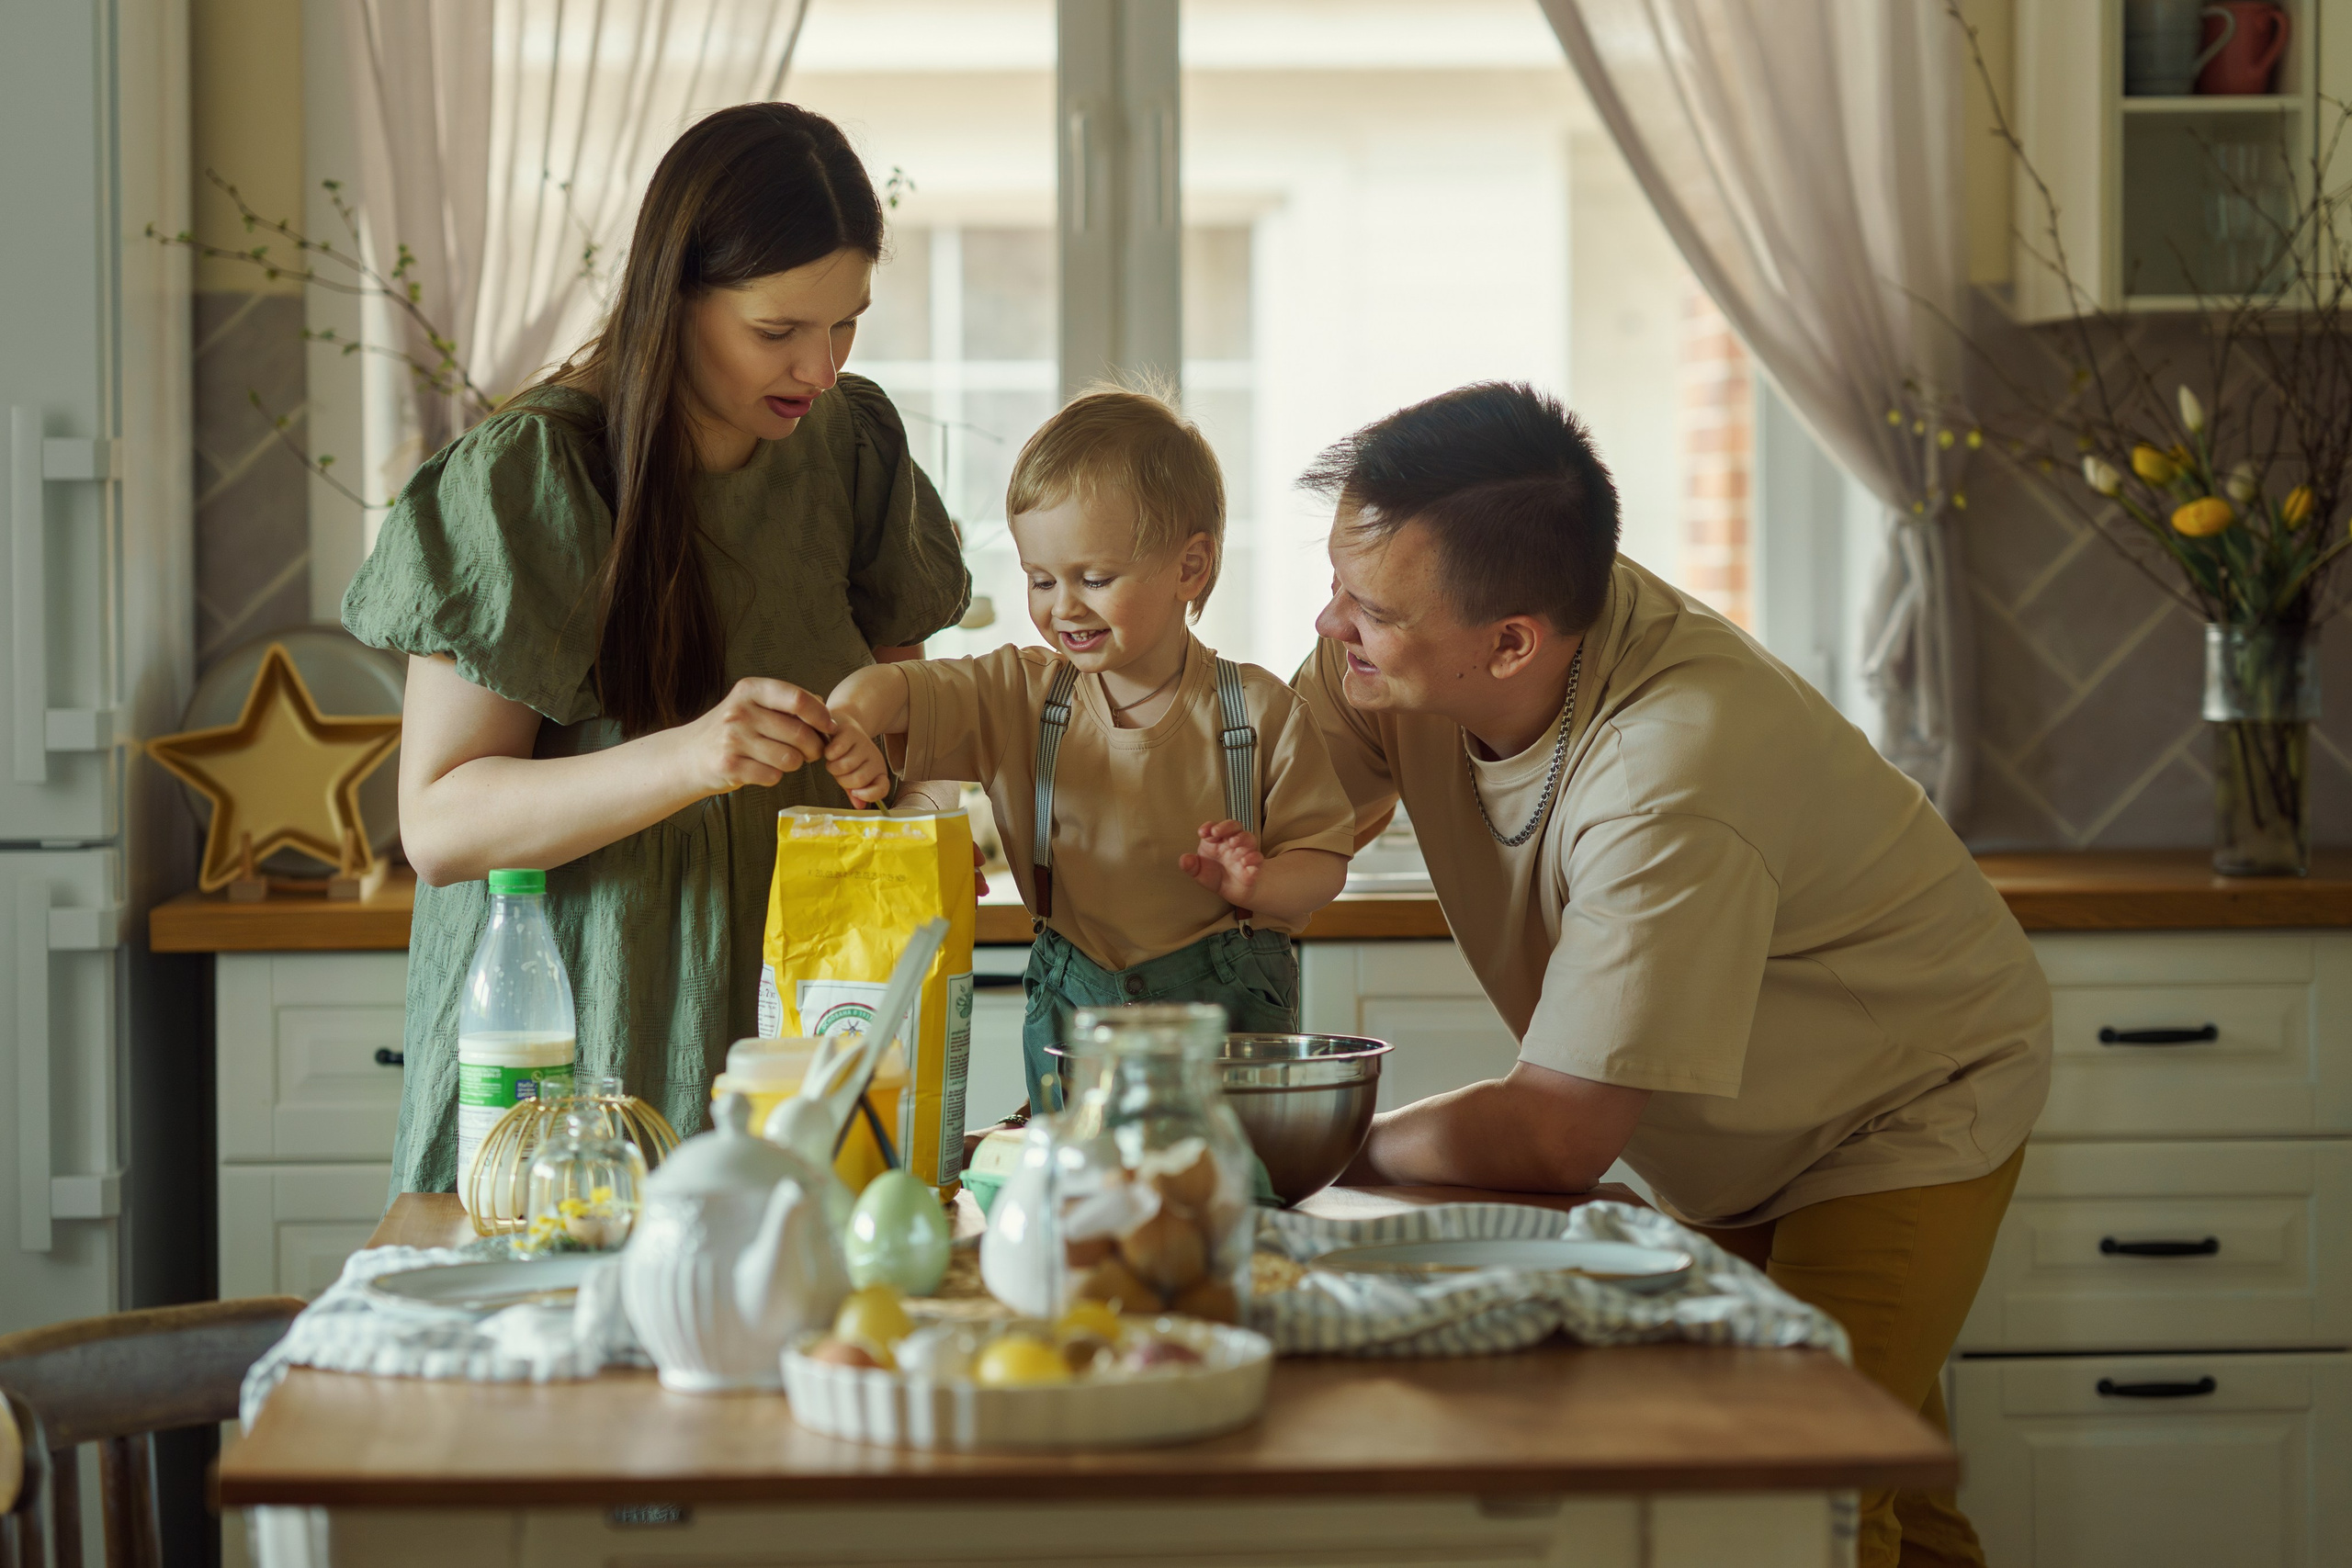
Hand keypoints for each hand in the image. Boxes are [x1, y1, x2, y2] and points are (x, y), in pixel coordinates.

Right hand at [667, 677, 833, 796]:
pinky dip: (775, 777)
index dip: (821, 716)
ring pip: (790, 758)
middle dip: (814, 747)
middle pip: (800, 733)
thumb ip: (786, 703)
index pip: (798, 699)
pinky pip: (773, 776)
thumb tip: (825, 710)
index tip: (830, 727)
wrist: (687, 756)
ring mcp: (733, 739)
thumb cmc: (730, 730)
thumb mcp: (752, 704)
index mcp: (750, 690)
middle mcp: (740, 711)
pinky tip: (762, 769)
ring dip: (794, 764)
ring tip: (783, 759)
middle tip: (811, 752)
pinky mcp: (730, 766)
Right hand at [823, 716, 892, 806]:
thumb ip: (855, 792)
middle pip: (858, 780)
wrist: (841, 726)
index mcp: (878, 770)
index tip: (855, 793)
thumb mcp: (850, 776)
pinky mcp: (850, 732)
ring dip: (832, 766)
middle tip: (838, 772)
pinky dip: (828, 753)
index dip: (868, 795)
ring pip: (845, 766)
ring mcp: (863, 743)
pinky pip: (836, 751)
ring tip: (833, 760)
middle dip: (843, 780)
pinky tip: (829, 748)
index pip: (882, 789)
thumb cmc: (845, 754)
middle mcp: (874, 757)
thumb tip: (860, 806)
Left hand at [1179, 819, 1263, 906]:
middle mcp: (1232, 843)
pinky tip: (1246, 862)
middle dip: (1227, 826)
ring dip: (1242, 838)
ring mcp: (1245, 852)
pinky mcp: (1255, 866)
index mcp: (1217, 841)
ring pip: (1248, 838)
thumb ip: (1191, 866)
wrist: (1234, 891)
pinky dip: (1254, 858)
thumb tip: (1184, 860)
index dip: (1209, 827)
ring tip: (1233, 843)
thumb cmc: (1216, 875)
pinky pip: (1258, 858)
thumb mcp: (1200, 872)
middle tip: (1217, 832)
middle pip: (1234, 826)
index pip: (1215, 828)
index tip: (1202, 833)